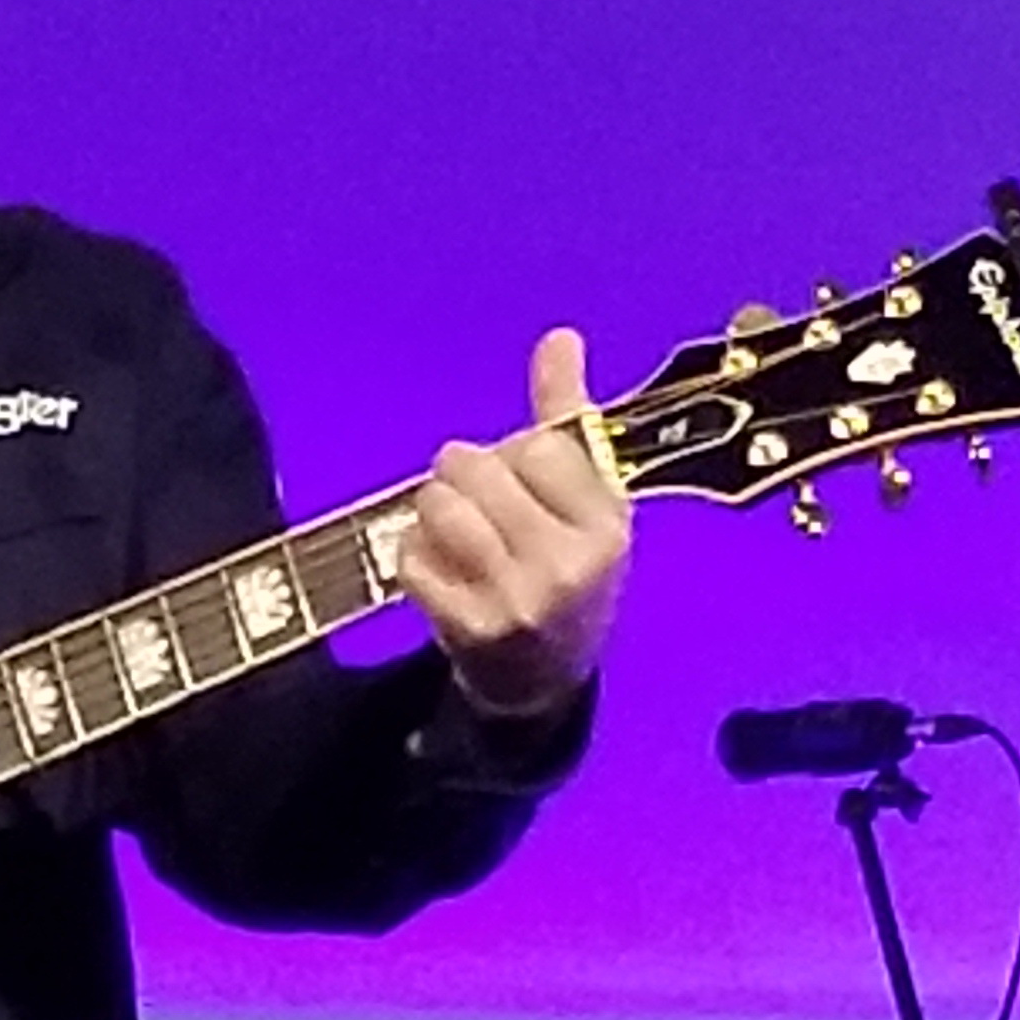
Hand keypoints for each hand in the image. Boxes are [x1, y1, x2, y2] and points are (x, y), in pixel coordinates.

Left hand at [402, 327, 632, 719]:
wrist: (543, 683)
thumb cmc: (564, 572)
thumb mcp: (585, 502)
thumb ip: (567, 416)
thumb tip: (559, 336)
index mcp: (607, 526)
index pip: (539, 446)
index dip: (518, 456)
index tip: (525, 484)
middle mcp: (569, 565)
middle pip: (477, 466)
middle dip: (464, 474)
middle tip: (479, 506)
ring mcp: (518, 600)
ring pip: (439, 505)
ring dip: (433, 511)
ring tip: (457, 535)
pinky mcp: (469, 628)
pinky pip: (412, 556)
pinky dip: (416, 557)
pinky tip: (443, 574)